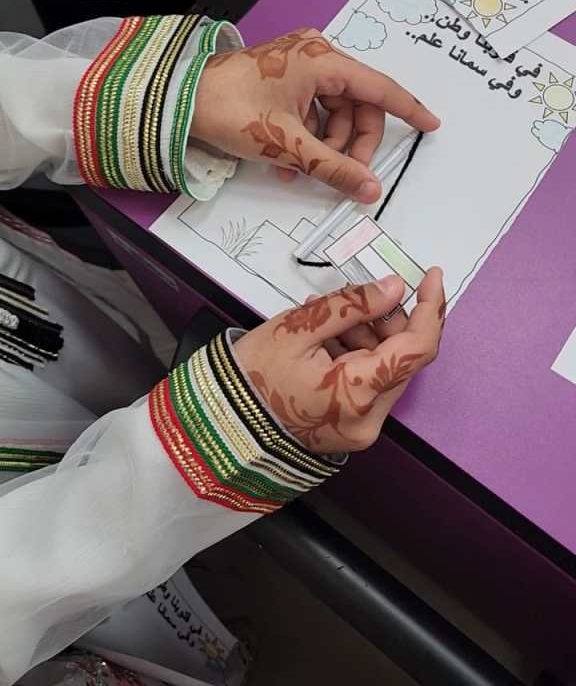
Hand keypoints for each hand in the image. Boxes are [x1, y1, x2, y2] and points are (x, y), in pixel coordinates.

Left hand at [191, 27, 438, 204]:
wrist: (178, 101)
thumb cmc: (231, 110)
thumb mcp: (286, 144)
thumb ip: (333, 167)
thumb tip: (370, 190)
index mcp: (323, 60)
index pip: (379, 88)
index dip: (408, 110)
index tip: (431, 125)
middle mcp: (316, 56)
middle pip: (357, 106)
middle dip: (352, 144)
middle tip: (345, 177)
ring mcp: (299, 66)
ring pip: (334, 113)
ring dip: (325, 147)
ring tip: (301, 172)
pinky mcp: (284, 78)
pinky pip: (312, 112)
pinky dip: (308, 138)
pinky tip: (290, 164)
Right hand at [236, 270, 444, 452]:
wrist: (221, 426)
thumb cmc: (253, 375)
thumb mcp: (298, 328)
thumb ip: (351, 305)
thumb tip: (395, 288)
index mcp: (358, 393)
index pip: (418, 348)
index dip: (431, 307)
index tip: (431, 275)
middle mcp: (370, 419)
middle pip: (402, 358)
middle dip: (387, 320)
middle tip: (353, 297)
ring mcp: (361, 429)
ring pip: (385, 370)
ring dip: (366, 337)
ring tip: (323, 318)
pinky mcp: (350, 430)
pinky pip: (368, 385)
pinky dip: (355, 357)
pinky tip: (324, 340)